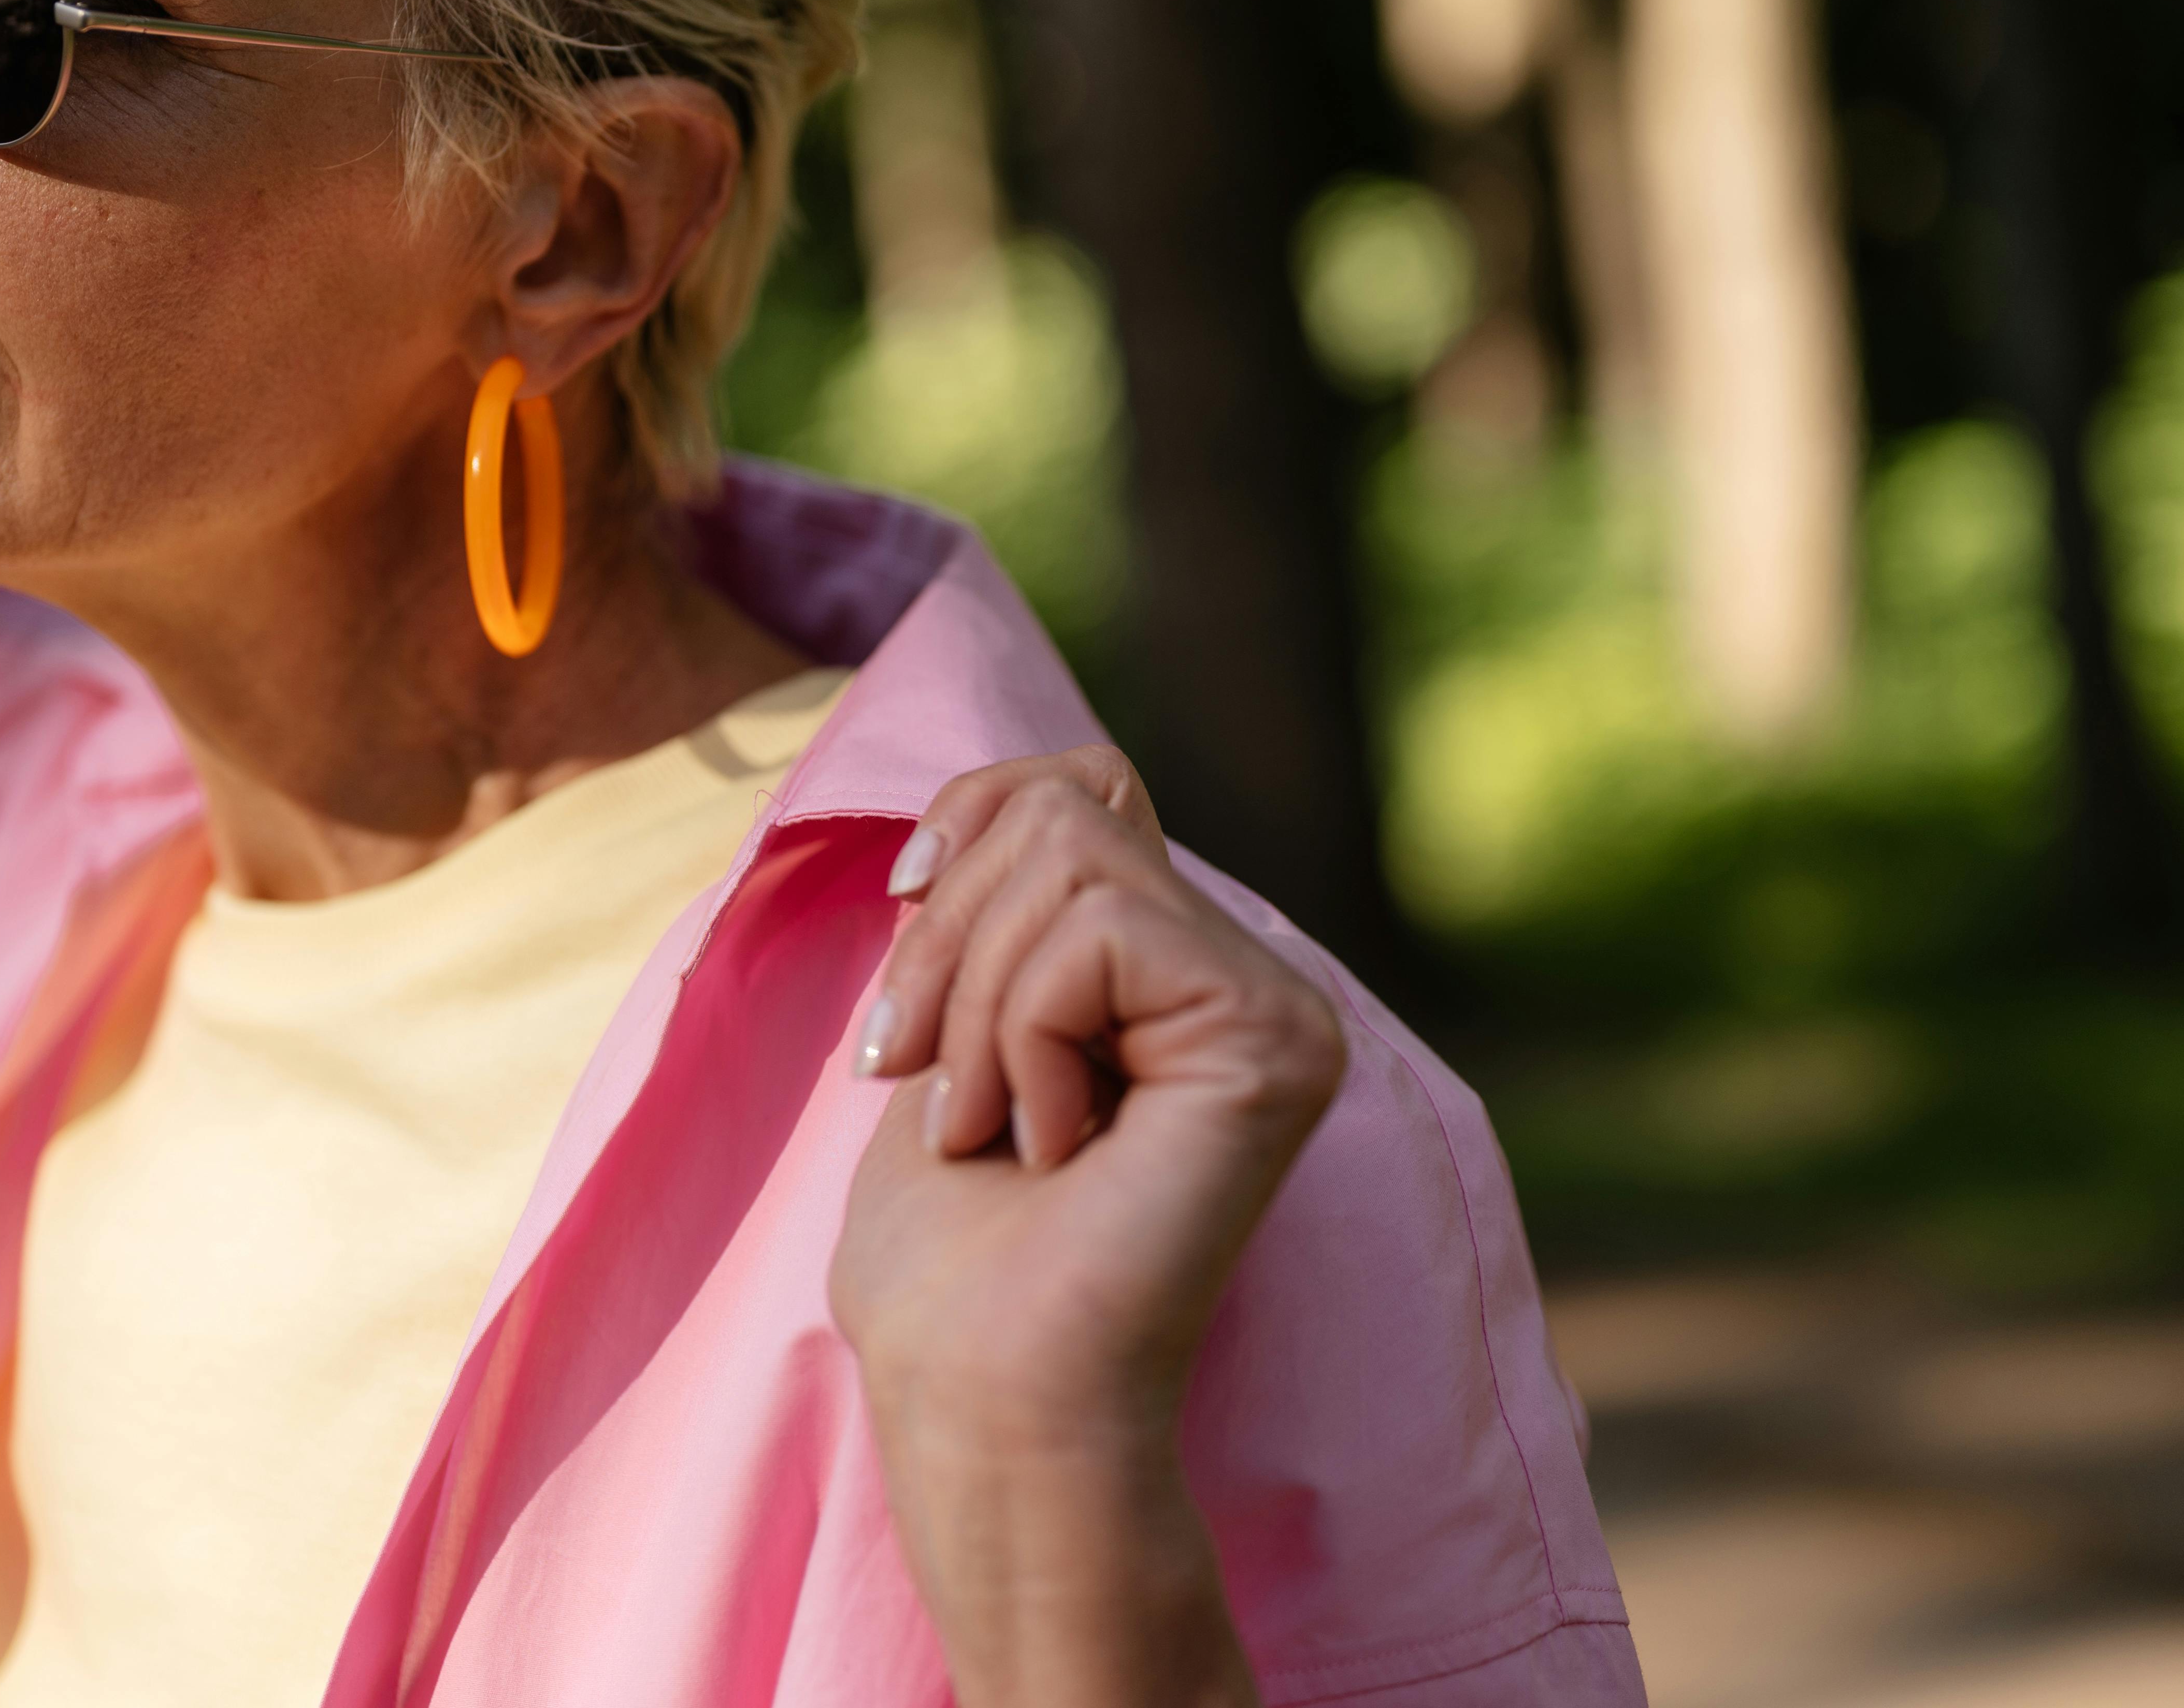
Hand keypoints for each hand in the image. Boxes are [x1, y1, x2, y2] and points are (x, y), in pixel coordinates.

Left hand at [828, 746, 1344, 1707]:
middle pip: (1064, 809)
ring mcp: (1277, 1009)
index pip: (1084, 787)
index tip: (906, 909)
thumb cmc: (949, 1257)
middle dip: (949, 942)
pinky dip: (1025, 1035)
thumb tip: (1008, 796)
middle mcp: (1250, 980)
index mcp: (1180, 976)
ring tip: (992, 1131)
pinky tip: (1054, 1148)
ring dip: (977, 1002)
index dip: (975, 819)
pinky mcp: (1273, 1042)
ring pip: (1071, 854)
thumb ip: (1004, 913)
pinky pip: (1100, 933)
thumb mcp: (955, 1028)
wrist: (983, 1396)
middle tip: (932, 1087)